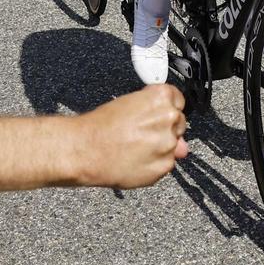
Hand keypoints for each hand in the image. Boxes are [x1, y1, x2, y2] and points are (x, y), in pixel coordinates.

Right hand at [73, 85, 187, 188]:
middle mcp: (169, 119)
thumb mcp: (129, 106)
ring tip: (135, 148)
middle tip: (142, 134)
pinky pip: (167, 164)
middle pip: (179, 123)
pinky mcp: (163, 166)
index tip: (158, 115)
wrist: (84, 150)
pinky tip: (136, 160)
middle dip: (165, 128)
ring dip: (160, 147)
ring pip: (174, 145)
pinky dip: (155, 164)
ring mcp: (168, 143)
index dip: (166, 108)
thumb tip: (175, 131)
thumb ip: (156, 113)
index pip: (178, 99)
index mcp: (161, 98)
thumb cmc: (100, 126)